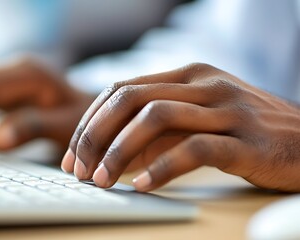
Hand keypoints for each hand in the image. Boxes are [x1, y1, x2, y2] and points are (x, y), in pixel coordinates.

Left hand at [61, 63, 299, 191]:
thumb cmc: (246, 131)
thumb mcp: (200, 116)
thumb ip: (160, 127)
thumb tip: (110, 152)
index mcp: (188, 75)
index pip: (121, 89)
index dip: (90, 121)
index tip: (72, 153)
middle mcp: (204, 84)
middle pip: (131, 99)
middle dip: (95, 134)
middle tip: (78, 168)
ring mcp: (227, 109)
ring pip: (156, 118)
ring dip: (119, 151)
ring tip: (102, 180)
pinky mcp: (247, 141)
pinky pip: (195, 149)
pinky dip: (162, 168)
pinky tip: (143, 186)